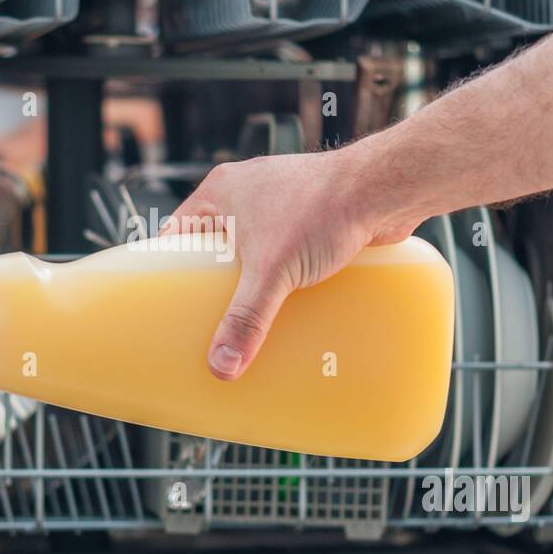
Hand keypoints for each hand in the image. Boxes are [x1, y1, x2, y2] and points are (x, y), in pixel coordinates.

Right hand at [162, 146, 421, 380]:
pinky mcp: (313, 216)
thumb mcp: (272, 272)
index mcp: (221, 191)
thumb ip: (246, 319)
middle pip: (216, 246)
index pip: (178, 232)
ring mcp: (281, 202)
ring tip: (252, 316)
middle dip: (216, 282)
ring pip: (255, 250)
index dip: (170, 266)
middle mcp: (247, 192)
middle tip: (211, 318)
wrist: (382, 188)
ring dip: (255, 279)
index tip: (169, 300)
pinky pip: (288, 251)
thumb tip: (222, 365)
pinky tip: (292, 302)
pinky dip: (287, 275)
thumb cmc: (322, 207)